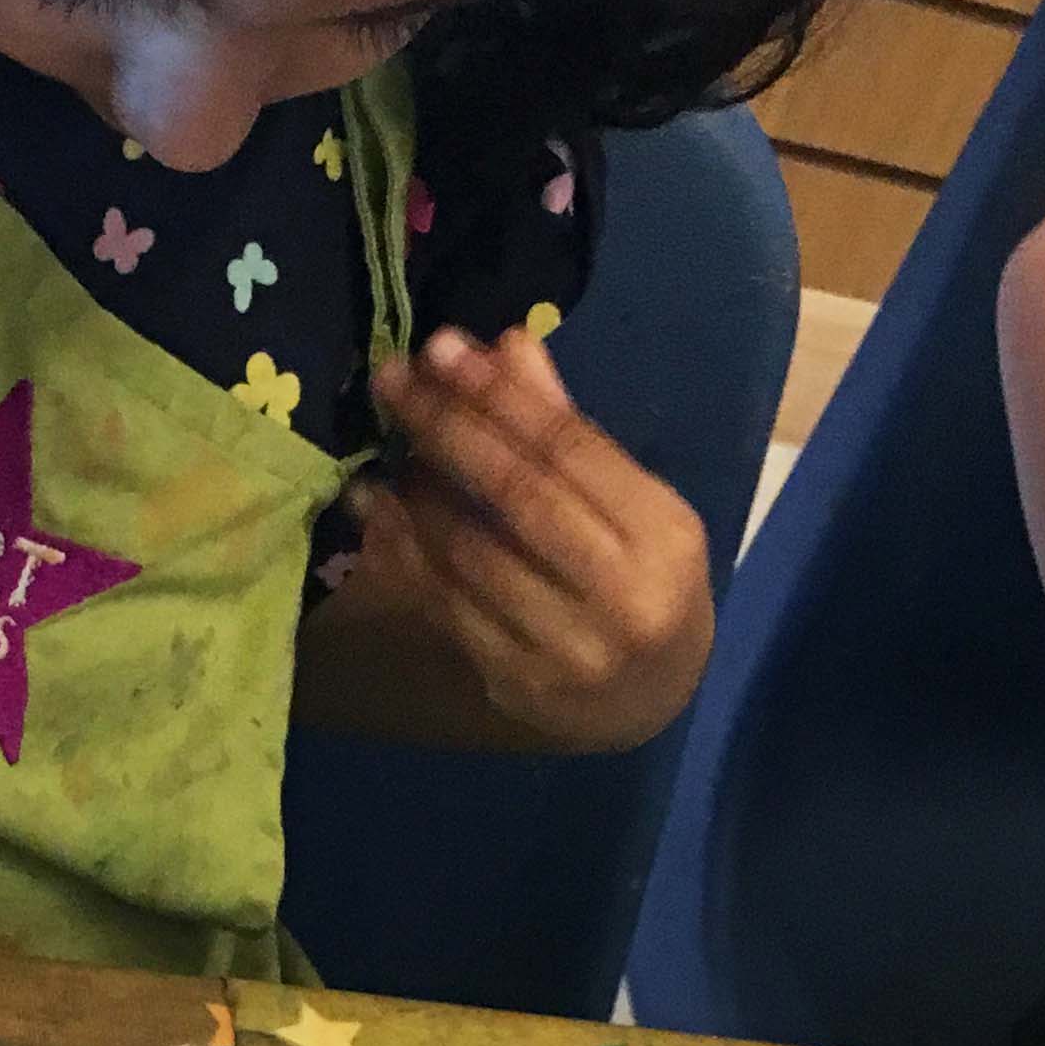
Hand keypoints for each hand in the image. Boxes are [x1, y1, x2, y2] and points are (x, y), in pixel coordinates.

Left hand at [357, 326, 713, 750]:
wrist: (654, 701)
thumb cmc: (643, 580)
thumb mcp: (632, 503)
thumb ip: (569, 430)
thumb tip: (503, 344)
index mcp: (662, 534)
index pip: (569, 448)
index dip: (498, 395)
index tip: (441, 350)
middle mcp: (623, 595)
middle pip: (518, 495)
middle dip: (448, 429)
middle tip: (393, 382)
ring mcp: (569, 649)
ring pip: (473, 553)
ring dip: (420, 493)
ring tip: (389, 449)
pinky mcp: (519, 684)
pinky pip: (450, 604)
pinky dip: (410, 552)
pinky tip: (381, 513)